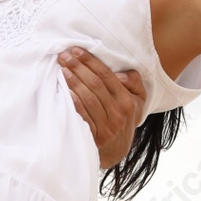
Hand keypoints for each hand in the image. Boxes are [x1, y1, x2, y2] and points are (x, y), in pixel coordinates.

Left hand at [59, 48, 145, 169]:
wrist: (118, 150)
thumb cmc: (125, 118)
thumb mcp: (138, 100)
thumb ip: (134, 82)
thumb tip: (120, 74)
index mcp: (127, 100)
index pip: (107, 75)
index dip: (91, 62)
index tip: (76, 51)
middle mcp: (118, 112)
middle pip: (95, 84)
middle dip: (78, 67)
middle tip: (64, 56)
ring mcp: (107, 125)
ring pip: (88, 98)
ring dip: (73, 82)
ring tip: (62, 69)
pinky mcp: (96, 136)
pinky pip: (83, 116)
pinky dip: (74, 103)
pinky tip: (65, 92)